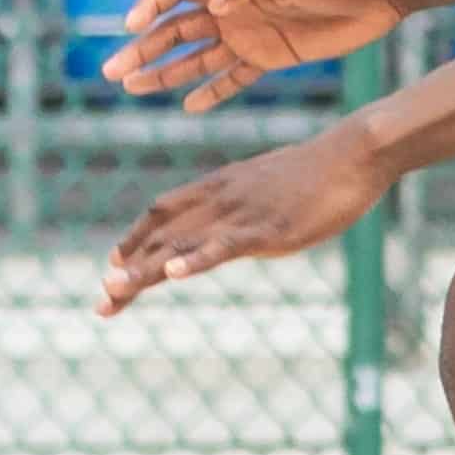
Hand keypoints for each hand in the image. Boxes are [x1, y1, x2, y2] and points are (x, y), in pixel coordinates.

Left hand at [97, 124, 390, 317]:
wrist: (353, 153)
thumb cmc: (322, 170)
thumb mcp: (272, 183)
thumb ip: (250, 201)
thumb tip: (245, 222)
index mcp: (220, 186)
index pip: (162, 211)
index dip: (134, 238)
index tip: (113, 263)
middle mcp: (221, 199)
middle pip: (161, 234)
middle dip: (128, 269)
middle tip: (101, 301)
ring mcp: (243, 214)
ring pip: (182, 243)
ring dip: (144, 270)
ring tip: (113, 292)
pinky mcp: (269, 229)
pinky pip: (224, 246)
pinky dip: (195, 259)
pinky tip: (172, 274)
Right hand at [101, 0, 405, 112]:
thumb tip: (215, 3)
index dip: (151, 4)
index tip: (130, 25)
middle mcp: (235, 10)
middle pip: (176, 29)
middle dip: (143, 49)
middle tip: (111, 72)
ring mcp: (252, 35)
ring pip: (197, 57)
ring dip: (165, 72)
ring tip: (132, 88)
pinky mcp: (273, 57)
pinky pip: (234, 77)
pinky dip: (212, 91)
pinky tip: (187, 106)